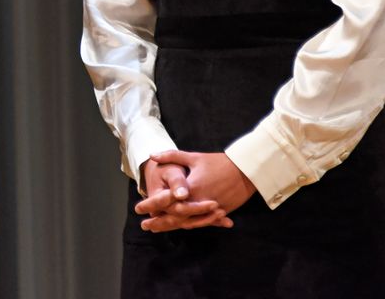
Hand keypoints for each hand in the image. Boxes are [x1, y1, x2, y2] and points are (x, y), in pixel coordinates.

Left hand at [137, 150, 254, 232]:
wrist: (246, 170)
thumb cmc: (218, 162)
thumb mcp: (194, 157)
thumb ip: (171, 156)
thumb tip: (151, 155)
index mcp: (191, 188)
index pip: (166, 201)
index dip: (151, 206)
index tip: (138, 208)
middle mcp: (199, 201)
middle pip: (175, 217)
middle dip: (158, 222)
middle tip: (145, 225)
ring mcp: (210, 209)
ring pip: (187, 223)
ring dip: (171, 227)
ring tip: (158, 229)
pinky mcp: (220, 213)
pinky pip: (202, 223)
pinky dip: (189, 225)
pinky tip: (180, 227)